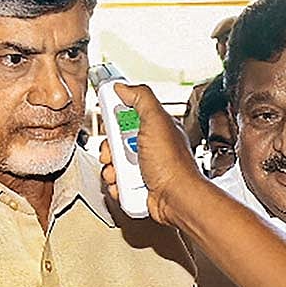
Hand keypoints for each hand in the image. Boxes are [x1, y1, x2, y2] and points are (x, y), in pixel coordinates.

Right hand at [100, 83, 204, 224]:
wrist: (175, 199)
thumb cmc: (172, 164)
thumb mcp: (156, 120)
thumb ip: (141, 98)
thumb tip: (123, 87)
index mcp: (156, 128)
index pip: (128, 115)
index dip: (116, 119)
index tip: (111, 124)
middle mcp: (151, 147)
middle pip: (116, 141)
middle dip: (110, 148)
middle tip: (114, 153)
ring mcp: (144, 168)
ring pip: (114, 163)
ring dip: (111, 168)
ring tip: (119, 173)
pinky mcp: (138, 186)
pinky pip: (117, 182)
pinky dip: (116, 185)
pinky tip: (122, 185)